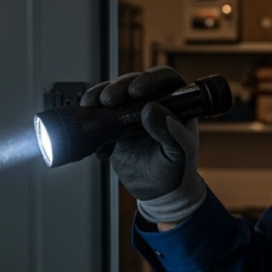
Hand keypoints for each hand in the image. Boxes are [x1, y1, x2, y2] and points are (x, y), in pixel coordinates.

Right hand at [81, 68, 206, 223]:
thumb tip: (151, 109)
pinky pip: (99, 114)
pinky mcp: (114, 125)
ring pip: (113, 94)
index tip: (136, 91)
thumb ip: (171, 132)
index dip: (150, 79)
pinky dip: (92, 119)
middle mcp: (152, 103)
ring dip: (99, 98)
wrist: (157, 191)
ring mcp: (131, 113)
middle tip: (108, 100)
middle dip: (117, 87)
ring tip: (93, 107)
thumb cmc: (175, 170)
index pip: (164, 79)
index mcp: (175, 104)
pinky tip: (96, 137)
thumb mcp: (179, 153)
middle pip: (132, 82)